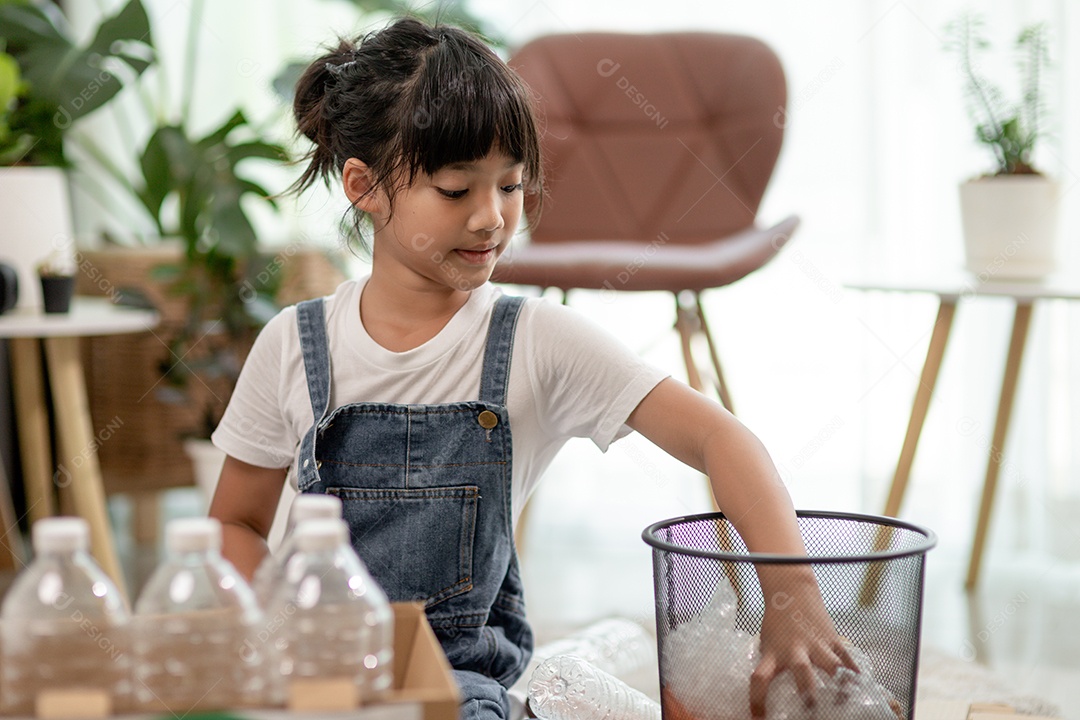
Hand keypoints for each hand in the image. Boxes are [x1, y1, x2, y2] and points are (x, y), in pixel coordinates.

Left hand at [749, 571, 856, 716]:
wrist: (791, 592)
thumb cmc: (777, 624)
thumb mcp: (767, 645)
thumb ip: (772, 667)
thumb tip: (773, 699)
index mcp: (773, 653)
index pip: (759, 678)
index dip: (757, 701)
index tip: (758, 719)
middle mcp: (795, 650)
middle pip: (802, 671)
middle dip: (809, 692)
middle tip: (812, 708)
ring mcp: (817, 644)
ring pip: (832, 665)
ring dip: (840, 684)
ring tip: (845, 700)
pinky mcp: (833, 639)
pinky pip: (848, 659)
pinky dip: (855, 675)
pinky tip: (861, 688)